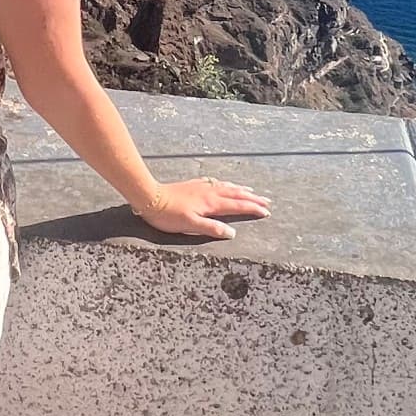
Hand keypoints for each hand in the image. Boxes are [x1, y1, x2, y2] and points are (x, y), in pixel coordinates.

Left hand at [132, 178, 270, 240]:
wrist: (149, 197)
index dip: (252, 208)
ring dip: (240, 190)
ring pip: (226, 187)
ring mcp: (201, 187)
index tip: (266, 211)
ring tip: (251, 191)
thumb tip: (232, 232)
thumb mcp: (190, 225)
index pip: (237, 205)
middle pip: (236, 194)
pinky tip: (222, 184)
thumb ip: (212, 228)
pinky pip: (214, 183)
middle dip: (252, 198)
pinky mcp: (193, 185)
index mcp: (211, 203)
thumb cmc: (168, 215)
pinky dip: (224, 184)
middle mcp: (209, 193)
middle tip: (266, 201)